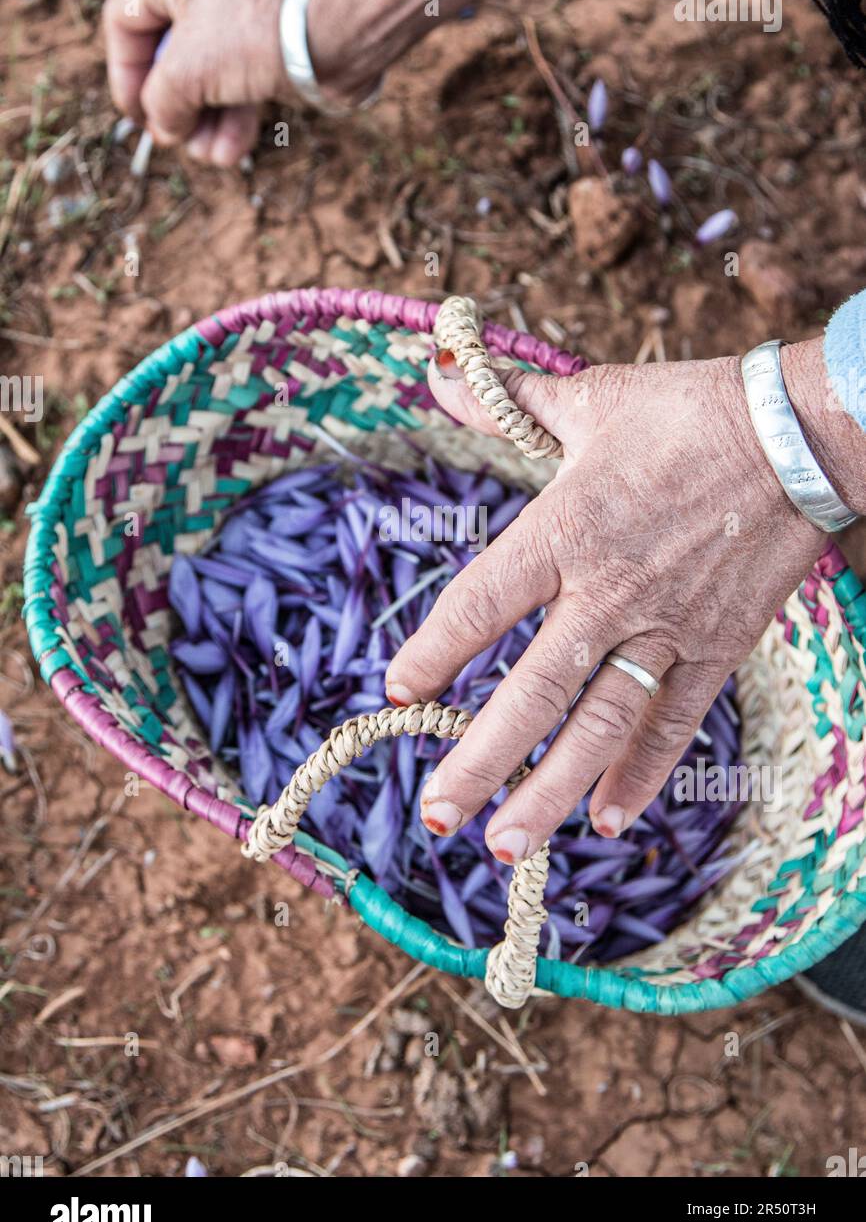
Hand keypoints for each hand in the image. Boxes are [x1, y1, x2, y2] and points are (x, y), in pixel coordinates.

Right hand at [103, 0, 301, 165]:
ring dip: (204, 124)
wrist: (338, 37)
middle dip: (175, 107)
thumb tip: (165, 127)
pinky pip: (239, 82)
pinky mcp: (271, 43)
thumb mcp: (187, 72)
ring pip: (207, 76)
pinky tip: (231, 152)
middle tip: (177, 138)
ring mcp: (243, 11)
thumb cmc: (254, 36)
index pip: (126, 18)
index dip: (124, 72)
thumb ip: (160, 101)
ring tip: (210, 154)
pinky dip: (234, 119)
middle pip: (169, 55)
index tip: (138, 115)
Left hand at [386, 342, 841, 862]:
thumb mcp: (590, 399)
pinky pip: (673, 722)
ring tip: (505, 847)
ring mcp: (665, 628)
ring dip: (549, 792)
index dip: (434, 651)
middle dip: (479, 760)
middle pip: (531, 692)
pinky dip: (641, 773)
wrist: (797, 431)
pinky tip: (607, 819)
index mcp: (564, 529)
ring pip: (598, 726)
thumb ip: (504, 403)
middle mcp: (607, 591)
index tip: (396, 690)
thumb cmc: (687, 411)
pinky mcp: (715, 648)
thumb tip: (433, 374)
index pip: (479, 603)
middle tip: (437, 817)